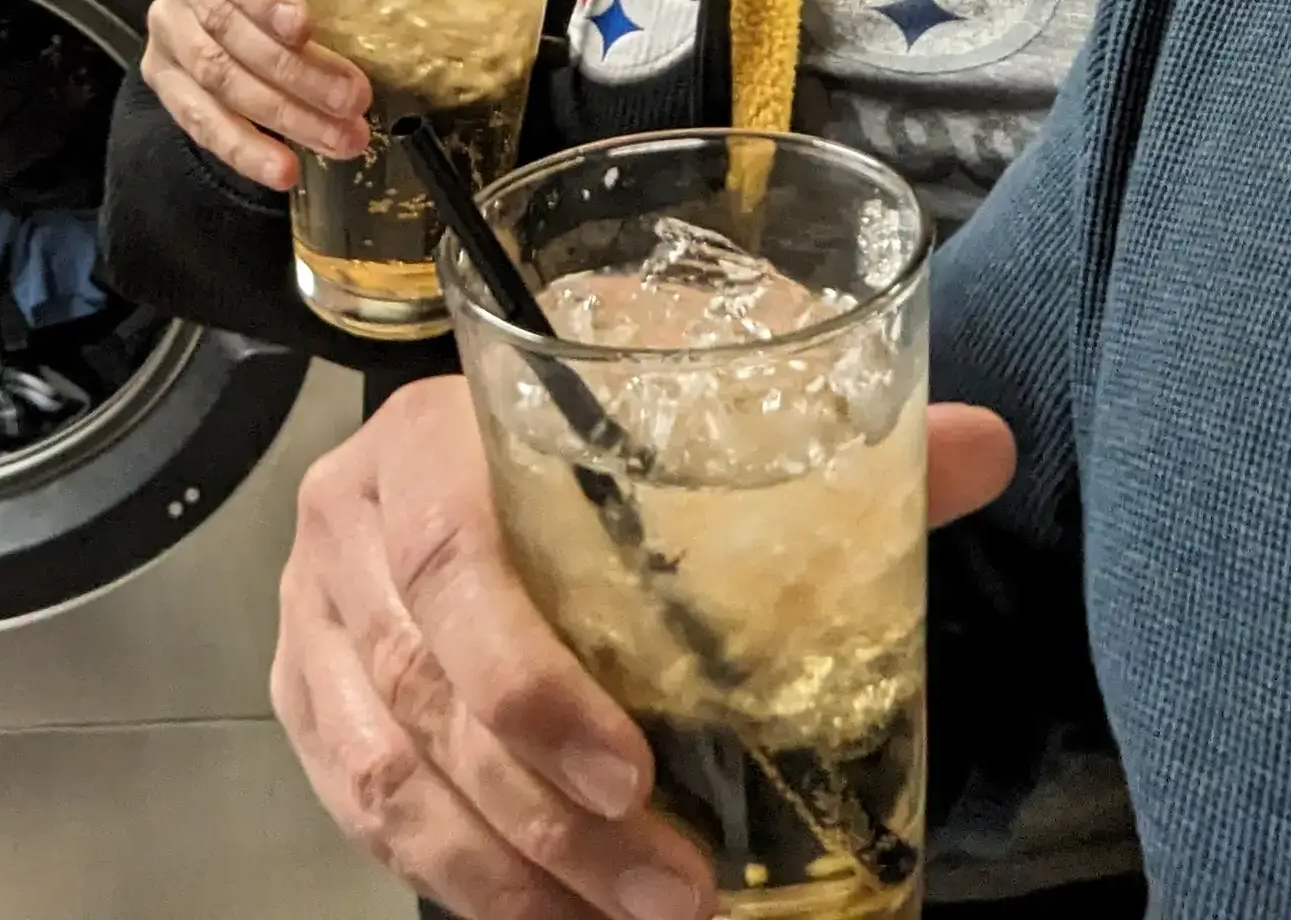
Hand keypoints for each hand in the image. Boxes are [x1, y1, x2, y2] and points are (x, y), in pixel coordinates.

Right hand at [138, 0, 373, 188]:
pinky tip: (281, 168)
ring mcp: (170, 24)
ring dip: (281, 117)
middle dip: (295, 72)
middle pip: (228, 27)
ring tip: (338, 140)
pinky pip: (195, 118)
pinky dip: (241, 148)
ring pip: (216, 77)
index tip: (304, 28)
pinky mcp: (163, 73)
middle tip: (353, 100)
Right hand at [271, 376, 1021, 919]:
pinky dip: (453, 879)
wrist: (467, 433)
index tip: (627, 772)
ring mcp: (312, 616)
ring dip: (508, 872)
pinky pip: (359, 811)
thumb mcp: (685, 419)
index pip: (449, 555)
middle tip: (672, 888)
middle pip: (421, 690)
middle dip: (548, 817)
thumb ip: (826, 440)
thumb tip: (985, 447)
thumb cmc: (584, 436)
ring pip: (386, 773)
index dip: (528, 677)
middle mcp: (346, 521)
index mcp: (428, 437)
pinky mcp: (305, 695)